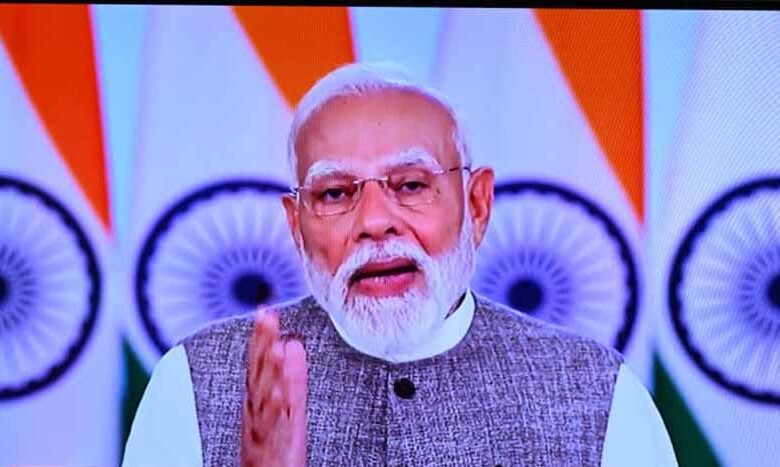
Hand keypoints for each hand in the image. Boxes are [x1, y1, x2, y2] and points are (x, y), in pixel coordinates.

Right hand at [241, 310, 306, 466]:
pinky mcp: (270, 450)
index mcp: (261, 402)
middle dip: (261, 345)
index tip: (265, 312)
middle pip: (258, 374)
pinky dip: (274, 409)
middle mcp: (258, 414)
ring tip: (274, 346)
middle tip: (266, 317)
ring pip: (263, 398)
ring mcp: (262, 432)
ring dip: (268, 371)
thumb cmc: (275, 449)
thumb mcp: (285, 408)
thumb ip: (291, 377)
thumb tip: (293, 346)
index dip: (262, 337)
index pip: (260, 364)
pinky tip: (279, 392)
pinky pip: (272, 428)